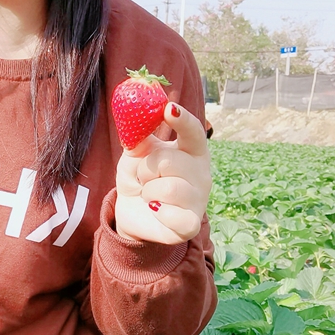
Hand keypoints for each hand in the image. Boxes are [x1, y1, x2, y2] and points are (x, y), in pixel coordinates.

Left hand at [113, 101, 211, 245]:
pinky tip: (156, 211)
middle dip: (146, 169)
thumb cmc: (139, 178)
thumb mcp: (134, 155)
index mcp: (192, 151)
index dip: (183, 120)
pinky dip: (156, 211)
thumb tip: (135, 121)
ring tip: (148, 195)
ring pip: (169, 188)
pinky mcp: (191, 225)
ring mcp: (199, 200)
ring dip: (148, 191)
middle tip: (143, 177)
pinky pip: (172, 215)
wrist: (132, 213)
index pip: (194, 132)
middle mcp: (202, 173)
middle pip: (170, 161)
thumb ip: (138, 138)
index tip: (169, 109)